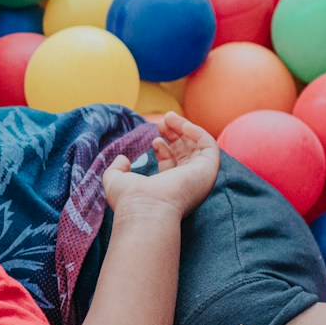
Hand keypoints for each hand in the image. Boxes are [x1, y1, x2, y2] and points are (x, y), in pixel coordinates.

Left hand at [102, 112, 219, 218]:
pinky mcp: (208, 170)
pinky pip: (209, 145)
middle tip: (160, 121)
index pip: (173, 164)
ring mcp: (199, 177)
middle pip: (187, 152)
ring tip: (168, 117)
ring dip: (184, 128)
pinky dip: (197, 132)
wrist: (144, 207)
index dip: (165, 148)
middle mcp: (187, 184)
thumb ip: (117, 168)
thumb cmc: (129, 199)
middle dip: (175, 134)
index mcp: (169, 188)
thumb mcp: (116, 181)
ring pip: (199, 146)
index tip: (154, 139)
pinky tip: (180, 124)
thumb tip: (122, 158)